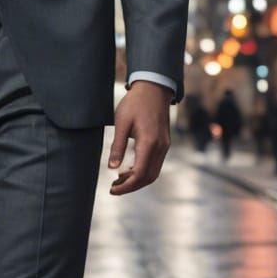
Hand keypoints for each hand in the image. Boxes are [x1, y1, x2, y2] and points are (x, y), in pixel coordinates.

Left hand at [107, 80, 171, 194]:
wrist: (154, 88)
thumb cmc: (135, 103)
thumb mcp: (122, 123)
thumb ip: (117, 146)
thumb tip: (111, 168)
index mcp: (149, 143)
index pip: (140, 174)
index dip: (126, 186)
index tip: (112, 189)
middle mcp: (160, 147)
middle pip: (148, 177)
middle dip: (131, 187)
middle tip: (114, 188)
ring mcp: (164, 146)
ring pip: (153, 172)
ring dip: (137, 180)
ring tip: (119, 180)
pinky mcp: (164, 143)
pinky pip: (155, 164)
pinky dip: (143, 171)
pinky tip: (128, 169)